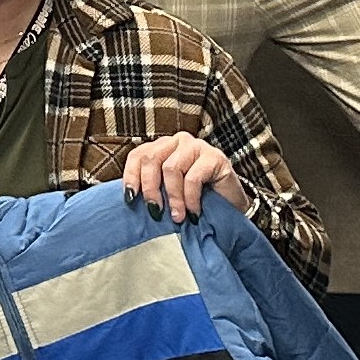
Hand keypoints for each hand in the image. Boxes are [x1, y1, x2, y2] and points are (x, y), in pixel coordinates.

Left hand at [123, 133, 249, 222]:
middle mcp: (177, 142)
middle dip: (150, 189)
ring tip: (177, 217)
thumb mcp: (168, 192)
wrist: (230, 207)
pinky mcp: (215, 157)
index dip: (131, 177)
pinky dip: (190, 198)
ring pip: (171, 168)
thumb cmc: (195, 199)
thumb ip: (152, 188)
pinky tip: (194, 212)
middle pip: (151, 159)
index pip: (138, 155)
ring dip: (173, 197)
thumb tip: (129, 199)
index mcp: (162, 147)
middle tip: (155, 212)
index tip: (130, 199)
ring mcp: (197, 146)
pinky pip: (193, 177)